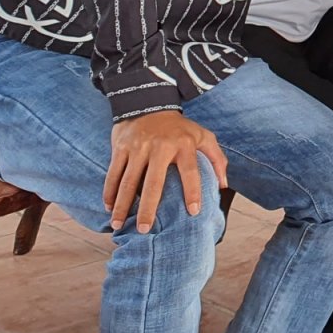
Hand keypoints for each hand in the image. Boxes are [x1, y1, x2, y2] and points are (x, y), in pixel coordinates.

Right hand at [104, 111, 229, 233]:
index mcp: (184, 145)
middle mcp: (160, 146)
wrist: (149, 103)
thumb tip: (223, 186)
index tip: (194, 212)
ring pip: (128, 181)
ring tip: (118, 225)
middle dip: (147, 208)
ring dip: (122, 205)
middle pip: (153, 182)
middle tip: (144, 230)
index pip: (191, 172)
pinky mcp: (121, 147)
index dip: (193, 192)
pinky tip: (109, 208)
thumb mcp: (203, 136)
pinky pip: (114, 173)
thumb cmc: (180, 128)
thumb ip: (217, 159)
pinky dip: (109, 191)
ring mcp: (138, 147)